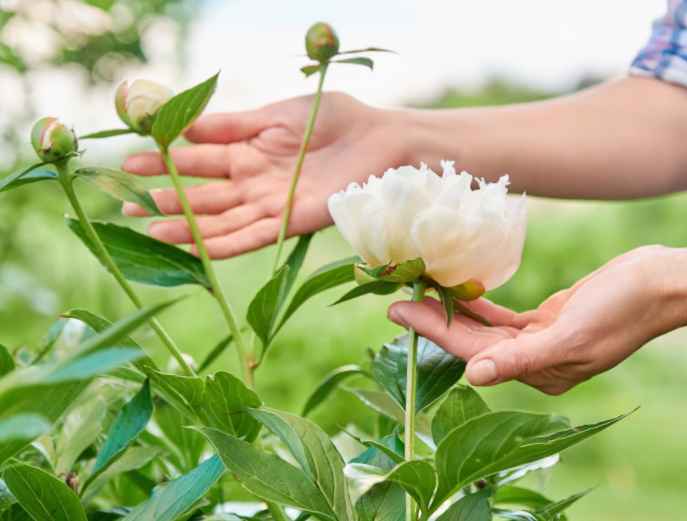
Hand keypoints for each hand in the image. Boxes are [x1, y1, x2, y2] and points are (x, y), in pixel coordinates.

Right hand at [122, 93, 404, 257]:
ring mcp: (270, 205)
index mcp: (248, 153)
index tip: (129, 162)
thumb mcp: (275, 116)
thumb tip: (183, 126)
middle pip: (202, 196)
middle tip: (125, 203)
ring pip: (220, 221)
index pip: (196, 161)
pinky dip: (223, 243)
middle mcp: (254, 183)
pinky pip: (252, 237)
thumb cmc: (332, 119)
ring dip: (186, 226)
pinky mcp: (291, 222)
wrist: (378, 138)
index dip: (164, 162)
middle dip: (164, 199)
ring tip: (148, 228)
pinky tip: (196, 247)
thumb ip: (232, 125)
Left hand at [388, 246, 686, 394]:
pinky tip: (460, 291)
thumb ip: (521, 358)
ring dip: (454, 312)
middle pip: (474, 342)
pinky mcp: (550, 320)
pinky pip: (505, 317)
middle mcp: (536, 362)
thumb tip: (473, 376)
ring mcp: (543, 341)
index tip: (398, 311)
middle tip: (395, 300)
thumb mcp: (571, 336)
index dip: (434, 332)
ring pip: (486, 330)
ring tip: (420, 292)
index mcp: (540, 373)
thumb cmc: (622, 310)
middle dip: (435, 321)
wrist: (662, 283)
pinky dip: (481, 305)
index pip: (474, 353)